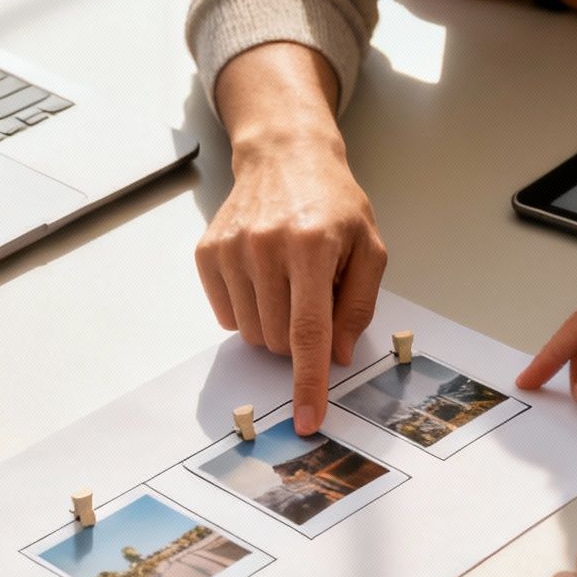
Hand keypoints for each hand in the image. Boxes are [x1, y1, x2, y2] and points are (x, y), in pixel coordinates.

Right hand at [200, 46, 387, 434]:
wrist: (284, 157)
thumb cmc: (332, 202)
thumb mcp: (368, 247)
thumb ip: (358, 305)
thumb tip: (338, 355)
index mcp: (313, 246)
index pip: (309, 331)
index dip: (309, 381)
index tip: (307, 419)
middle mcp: (266, 247)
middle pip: (278, 340)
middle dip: (299, 339)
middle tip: (312, 299)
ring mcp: (232, 249)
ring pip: (251, 333)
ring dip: (274, 324)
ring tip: (288, 282)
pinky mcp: (208, 253)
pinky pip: (227, 315)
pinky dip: (249, 310)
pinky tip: (262, 276)